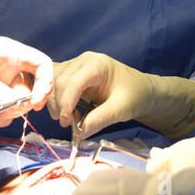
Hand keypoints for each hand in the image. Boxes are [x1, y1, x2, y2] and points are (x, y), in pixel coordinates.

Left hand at [0, 36, 54, 127]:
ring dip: (7, 113)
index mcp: (9, 53)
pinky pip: (5, 112)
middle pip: (32, 90)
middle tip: (3, 111)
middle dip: (21, 104)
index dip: (45, 83)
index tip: (34, 103)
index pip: (42, 64)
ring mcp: (2, 84)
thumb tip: (16, 105)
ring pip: (19, 104)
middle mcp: (10, 69)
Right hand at [49, 51, 194, 137]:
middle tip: (67, 124)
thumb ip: (100, 120)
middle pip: (60, 81)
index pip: (74, 82)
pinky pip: (56, 83)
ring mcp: (77, 65)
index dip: (66, 103)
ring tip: (68, 119)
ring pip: (53, 81)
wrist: (141, 90)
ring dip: (55, 102)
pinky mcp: (73, 73)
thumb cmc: (134, 95)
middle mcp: (84, 60)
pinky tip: (66, 111)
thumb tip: (79, 133)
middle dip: (59, 104)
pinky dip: (56, 98)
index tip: (66, 123)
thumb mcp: (121, 110)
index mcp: (98, 64)